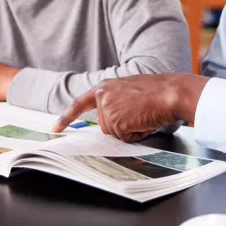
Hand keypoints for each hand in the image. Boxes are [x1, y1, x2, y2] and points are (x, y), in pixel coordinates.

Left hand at [52, 73, 209, 141]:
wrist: (170, 92)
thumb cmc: (157, 92)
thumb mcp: (130, 90)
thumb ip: (115, 101)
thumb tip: (111, 121)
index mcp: (105, 87)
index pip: (80, 103)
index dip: (66, 117)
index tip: (55, 129)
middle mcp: (102, 96)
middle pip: (104, 125)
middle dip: (121, 125)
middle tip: (138, 113)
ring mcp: (107, 109)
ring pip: (114, 133)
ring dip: (130, 130)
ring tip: (143, 115)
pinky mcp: (115, 121)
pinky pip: (123, 138)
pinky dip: (135, 134)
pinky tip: (144, 121)